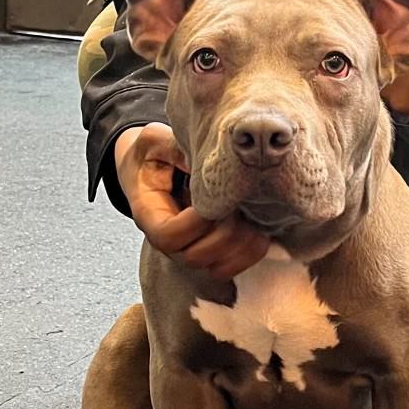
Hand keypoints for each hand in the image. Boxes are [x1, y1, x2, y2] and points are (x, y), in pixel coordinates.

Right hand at [113, 123, 267, 283]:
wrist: (155, 166)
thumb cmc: (154, 153)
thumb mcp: (156, 141)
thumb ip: (172, 148)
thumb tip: (203, 160)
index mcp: (149, 214)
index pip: (167, 236)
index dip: (194, 223)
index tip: (212, 197)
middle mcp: (169, 240)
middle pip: (194, 256)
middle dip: (224, 232)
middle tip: (238, 203)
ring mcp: (190, 249)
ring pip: (216, 267)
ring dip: (240, 244)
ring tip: (251, 215)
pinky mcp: (212, 251)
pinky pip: (232, 268)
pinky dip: (250, 254)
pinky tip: (260, 229)